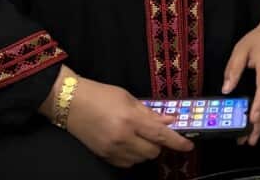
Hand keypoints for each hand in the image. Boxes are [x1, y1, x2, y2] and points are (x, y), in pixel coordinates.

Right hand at [62, 76, 193, 167]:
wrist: (71, 103)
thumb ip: (150, 112)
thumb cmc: (100, 95)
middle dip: (158, 144)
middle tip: (154, 132)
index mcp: (130, 119)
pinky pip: (127, 163)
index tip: (188, 145)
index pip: (160, 135)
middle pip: (152, 151)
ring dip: (145, 150)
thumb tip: (170, 121)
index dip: (177, 142)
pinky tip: (128, 143)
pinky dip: (132, 156)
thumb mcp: (129, 98)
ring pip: (141, 159)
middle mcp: (122, 137)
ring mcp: (112, 149)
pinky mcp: (103, 156)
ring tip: (138, 136)